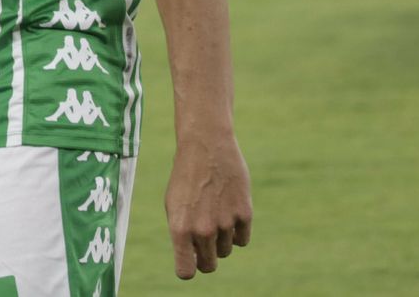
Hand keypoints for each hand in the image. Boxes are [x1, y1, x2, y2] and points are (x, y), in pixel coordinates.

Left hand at [165, 133, 251, 279]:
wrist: (206, 147)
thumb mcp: (174, 206)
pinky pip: (242, 240)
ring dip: (221, 239)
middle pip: (209, 265)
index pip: (186, 271)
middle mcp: (202, 230)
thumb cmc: (186, 178)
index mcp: (180, 229)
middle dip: (206, 257)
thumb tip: (194, 258)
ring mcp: (225, 223)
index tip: (190, 261)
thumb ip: (182, 234)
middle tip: (204, 239)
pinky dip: (237, 230)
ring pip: (226, 251)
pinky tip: (229, 210)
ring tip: (214, 213)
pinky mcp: (244, 215)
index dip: (189, 268)